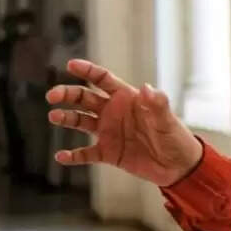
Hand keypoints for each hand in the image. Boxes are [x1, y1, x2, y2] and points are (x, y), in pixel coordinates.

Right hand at [45, 59, 203, 186]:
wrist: (178, 165)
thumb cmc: (175, 137)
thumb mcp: (167, 120)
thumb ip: (157, 104)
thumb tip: (148, 87)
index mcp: (127, 98)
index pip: (103, 80)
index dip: (87, 71)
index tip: (70, 65)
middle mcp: (114, 112)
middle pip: (85, 98)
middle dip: (68, 94)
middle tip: (52, 96)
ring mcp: (109, 132)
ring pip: (81, 121)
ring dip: (67, 118)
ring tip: (54, 117)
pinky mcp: (108, 153)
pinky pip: (86, 153)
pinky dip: (73, 156)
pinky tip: (61, 157)